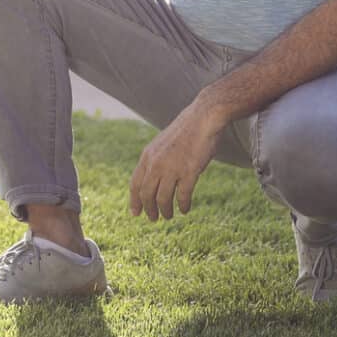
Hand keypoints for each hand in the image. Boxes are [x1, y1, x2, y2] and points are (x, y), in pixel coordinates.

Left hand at [129, 103, 226, 220]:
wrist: (202, 117)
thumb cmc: (185, 130)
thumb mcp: (162, 144)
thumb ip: (155, 160)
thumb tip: (151, 178)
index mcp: (147, 156)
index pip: (135, 183)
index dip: (134, 201)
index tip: (135, 213)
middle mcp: (156, 163)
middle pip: (147, 194)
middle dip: (149, 209)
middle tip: (154, 219)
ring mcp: (172, 168)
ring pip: (163, 198)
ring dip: (165, 210)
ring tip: (169, 215)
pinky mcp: (189, 171)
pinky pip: (183, 196)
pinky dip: (183, 205)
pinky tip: (185, 209)